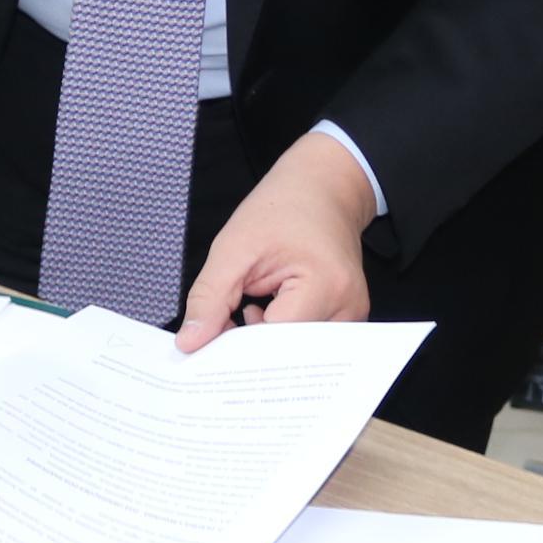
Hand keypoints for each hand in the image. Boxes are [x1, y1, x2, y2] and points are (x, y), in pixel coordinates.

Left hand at [176, 133, 377, 351]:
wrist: (321, 189)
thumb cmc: (282, 208)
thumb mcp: (233, 247)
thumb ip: (210, 297)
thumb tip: (191, 343)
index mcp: (325, 285)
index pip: (275, 343)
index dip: (237, 346)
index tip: (207, 343)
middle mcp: (347, 307)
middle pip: (289, 354)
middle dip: (250, 348)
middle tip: (221, 327)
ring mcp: (351, 315)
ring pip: (297, 353)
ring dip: (266, 340)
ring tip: (253, 303)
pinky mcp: (346, 317)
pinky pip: (307, 342)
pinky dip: (280, 334)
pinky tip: (267, 309)